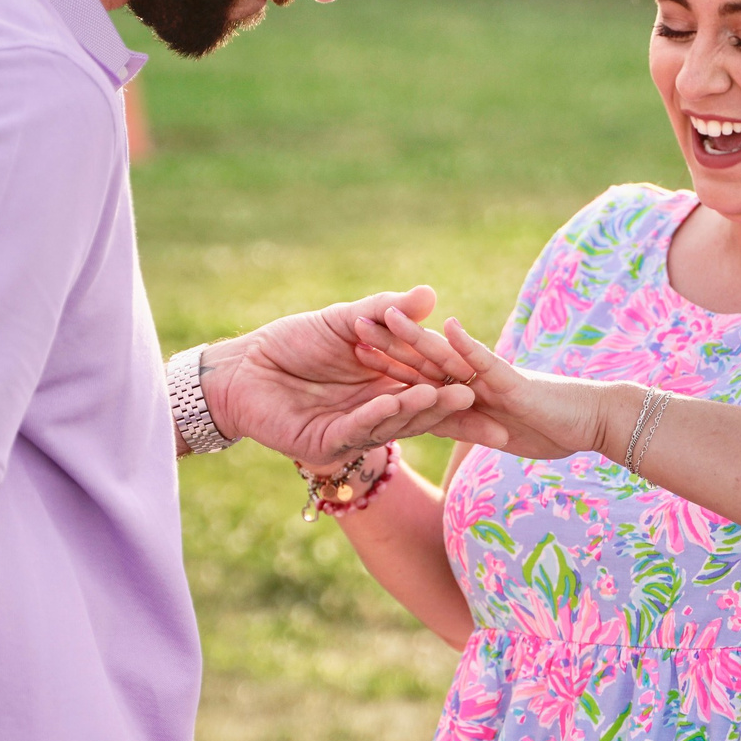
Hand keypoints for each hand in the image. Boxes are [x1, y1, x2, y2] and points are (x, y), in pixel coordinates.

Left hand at [202, 285, 475, 469]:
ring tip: (446, 396)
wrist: (245, 366)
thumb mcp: (346, 321)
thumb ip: (386, 311)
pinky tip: (395, 402)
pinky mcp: (325, 446)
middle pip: (421, 414)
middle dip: (451, 408)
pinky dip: (377, 416)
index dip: (461, 389)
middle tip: (480, 398)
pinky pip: (356, 430)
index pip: (432, 389)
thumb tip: (430, 294)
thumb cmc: (293, 342)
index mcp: (387, 387)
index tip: (495, 387)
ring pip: (393, 424)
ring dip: (419, 410)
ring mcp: (352, 433)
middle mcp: (376, 414)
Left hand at [353, 307, 631, 464]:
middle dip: (388, 346)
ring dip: (416, 339)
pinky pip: (487, 365)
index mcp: (464, 394)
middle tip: (354, 322)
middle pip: (422, 362)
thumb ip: (463, 426)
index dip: (388, 363)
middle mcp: (473, 383)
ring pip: (446, 358)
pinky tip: (447, 328)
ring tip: (387, 315)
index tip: (356, 347)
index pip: (417, 377)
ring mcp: (491, 381)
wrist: (597, 421)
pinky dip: (469, 347)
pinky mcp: (513, 384)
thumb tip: (434, 426)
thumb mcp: (494, 435)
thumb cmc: (553, 427)